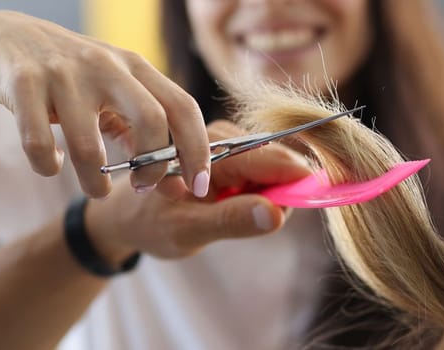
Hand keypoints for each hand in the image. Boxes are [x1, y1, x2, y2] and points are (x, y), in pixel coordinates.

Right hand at [0, 11, 210, 197]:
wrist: (4, 36)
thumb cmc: (71, 76)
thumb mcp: (113, 95)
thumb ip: (144, 139)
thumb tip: (177, 190)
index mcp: (134, 66)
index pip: (183, 107)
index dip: (198, 150)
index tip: (198, 187)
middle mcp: (105, 65)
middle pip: (151, 120)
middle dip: (153, 167)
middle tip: (142, 187)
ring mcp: (64, 74)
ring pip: (88, 147)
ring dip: (95, 182)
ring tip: (95, 189)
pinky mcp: (23, 85)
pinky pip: (40, 145)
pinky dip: (47, 166)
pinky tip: (51, 163)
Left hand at [83, 121, 312, 262]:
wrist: (125, 213)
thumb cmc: (150, 223)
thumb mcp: (187, 232)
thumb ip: (232, 222)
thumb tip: (278, 214)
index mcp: (209, 151)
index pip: (274, 161)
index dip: (301, 183)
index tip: (318, 201)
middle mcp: (221, 138)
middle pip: (279, 161)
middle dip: (284, 193)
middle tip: (265, 221)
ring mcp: (229, 144)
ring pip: (275, 166)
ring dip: (272, 194)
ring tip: (242, 215)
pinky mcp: (233, 153)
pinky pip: (265, 170)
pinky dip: (263, 191)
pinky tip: (242, 206)